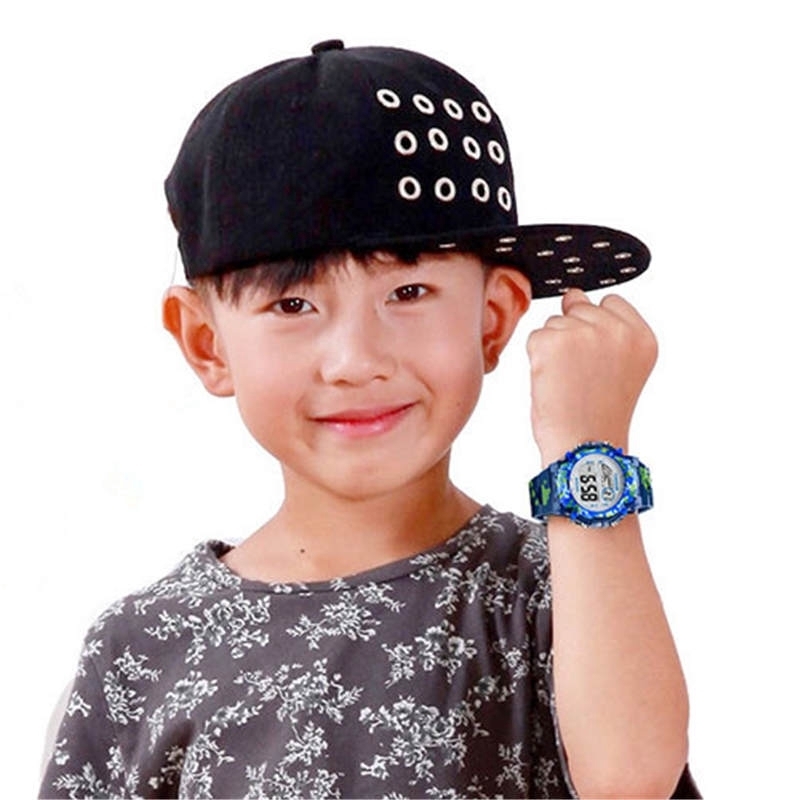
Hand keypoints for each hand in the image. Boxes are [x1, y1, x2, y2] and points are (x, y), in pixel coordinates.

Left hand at [526, 288, 657, 465]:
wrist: (584, 447)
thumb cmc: (599, 415)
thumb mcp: (623, 368)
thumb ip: (610, 331)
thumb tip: (573, 296)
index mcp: (642, 337)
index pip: (610, 302)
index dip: (596, 327)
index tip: (595, 358)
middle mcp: (617, 329)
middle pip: (579, 306)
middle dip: (573, 335)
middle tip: (579, 375)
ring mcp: (584, 332)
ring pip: (554, 322)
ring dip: (553, 348)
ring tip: (568, 382)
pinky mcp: (552, 341)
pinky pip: (535, 337)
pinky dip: (536, 358)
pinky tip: (553, 382)